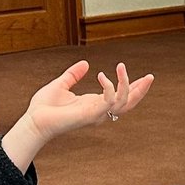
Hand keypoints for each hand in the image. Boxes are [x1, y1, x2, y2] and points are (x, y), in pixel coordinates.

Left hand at [2, 61, 155, 169]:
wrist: (34, 121)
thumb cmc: (44, 107)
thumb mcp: (61, 84)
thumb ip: (73, 74)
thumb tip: (85, 63)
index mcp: (94, 104)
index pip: (119, 97)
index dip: (132, 87)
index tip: (143, 77)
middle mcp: (99, 111)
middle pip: (129, 103)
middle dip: (141, 90)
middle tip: (150, 76)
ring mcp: (97, 114)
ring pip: (124, 102)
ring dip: (127, 84)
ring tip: (121, 66)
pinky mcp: (91, 114)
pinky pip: (109, 101)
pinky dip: (110, 87)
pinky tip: (101, 75)